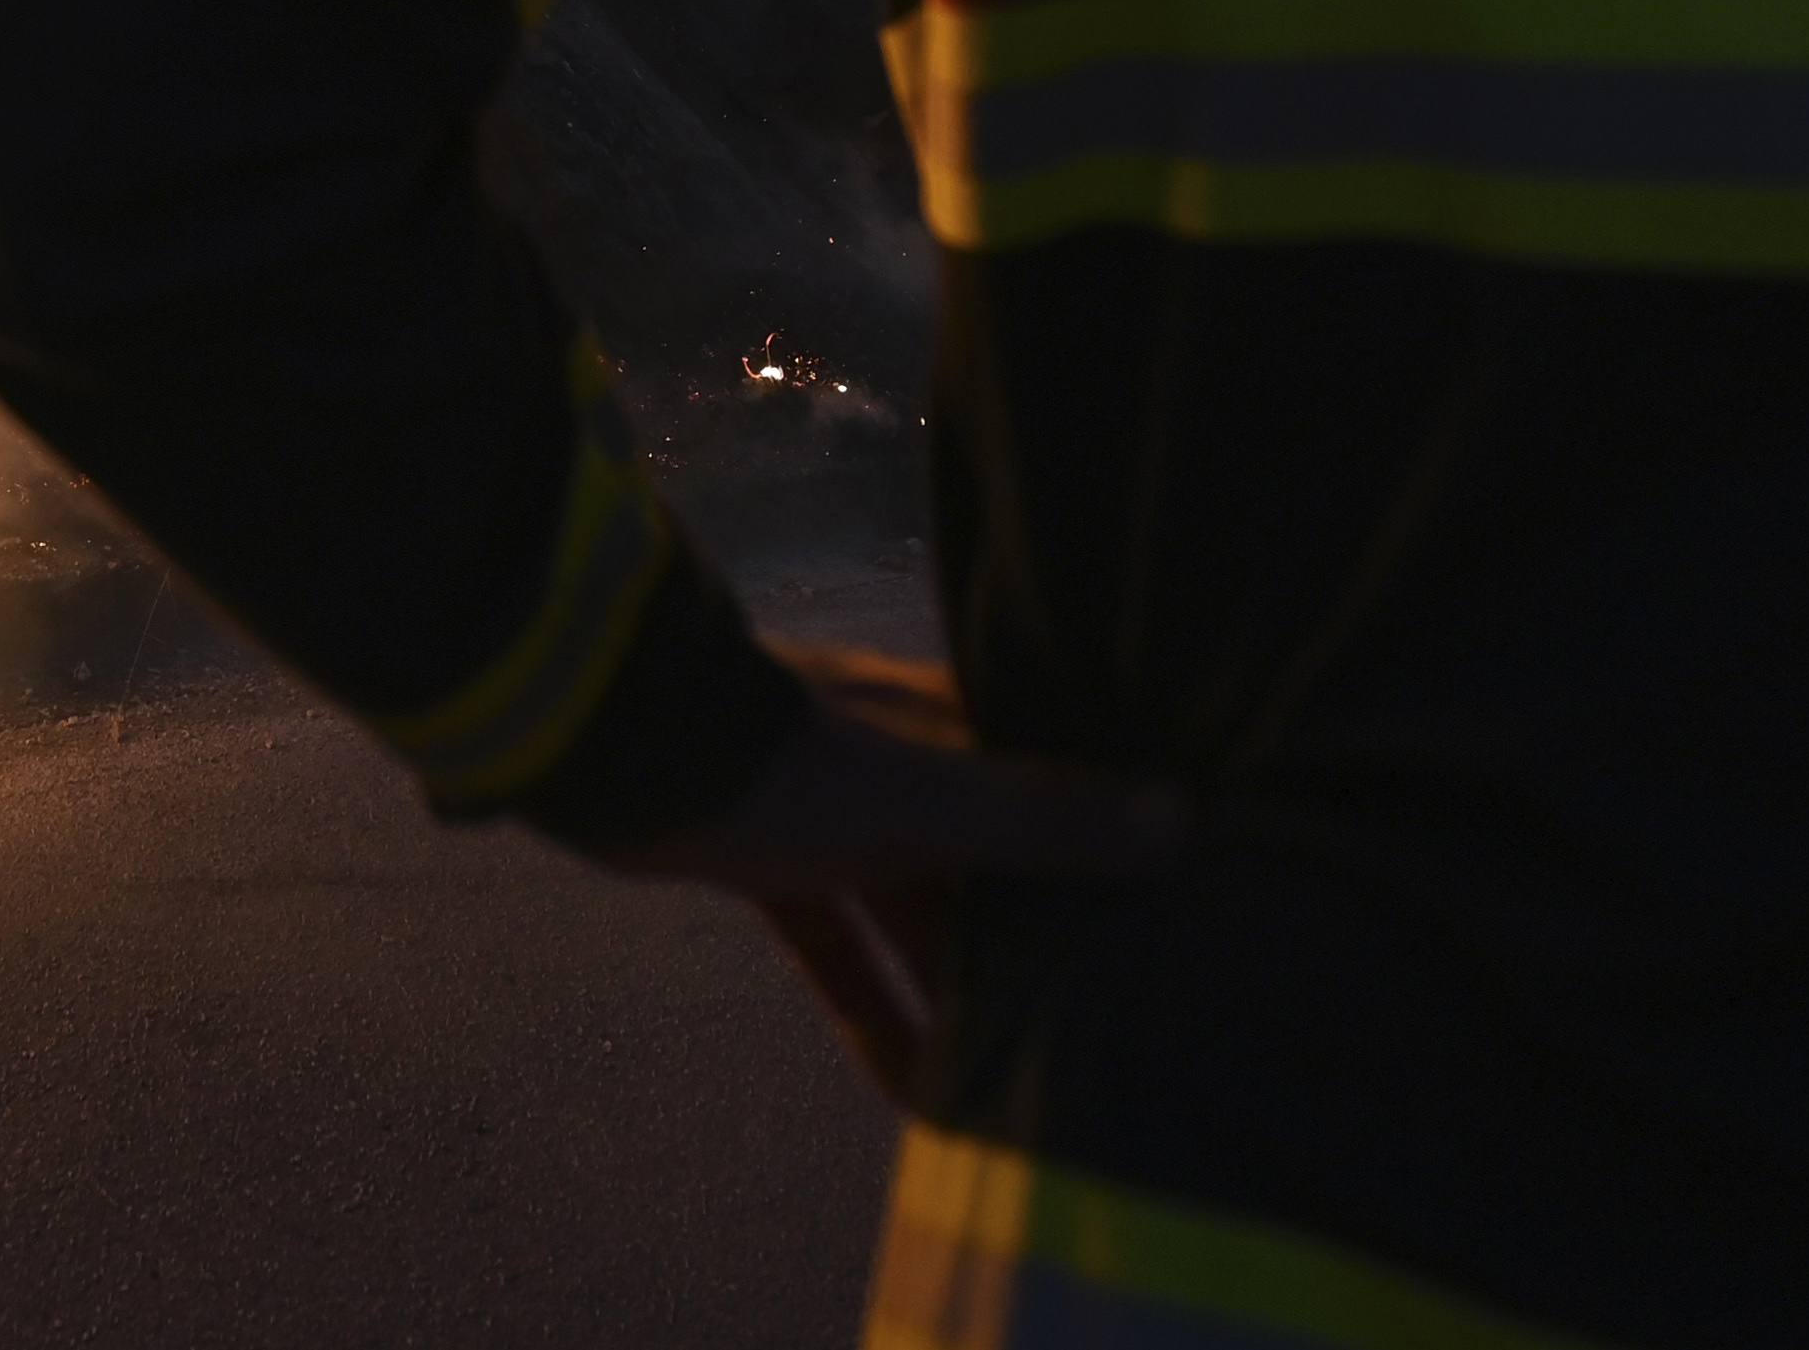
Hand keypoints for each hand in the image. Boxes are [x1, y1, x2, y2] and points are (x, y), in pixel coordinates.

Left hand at [575, 636, 1179, 1102]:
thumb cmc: (795, 762)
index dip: (1115, 841)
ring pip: (915, 912)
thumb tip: (1185, 820)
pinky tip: (905, 1087)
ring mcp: (836, 811)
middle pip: (994, 861)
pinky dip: (867, 1003)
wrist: (624, 751)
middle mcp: (910, 758)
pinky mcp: (772, 860)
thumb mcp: (935, 799)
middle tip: (1106, 1029)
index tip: (1176, 913)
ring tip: (1019, 1080)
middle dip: (1038, 940)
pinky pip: (836, 943)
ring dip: (952, 989)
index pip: (1061, 779)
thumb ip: (1051, 818)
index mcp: (957, 721)